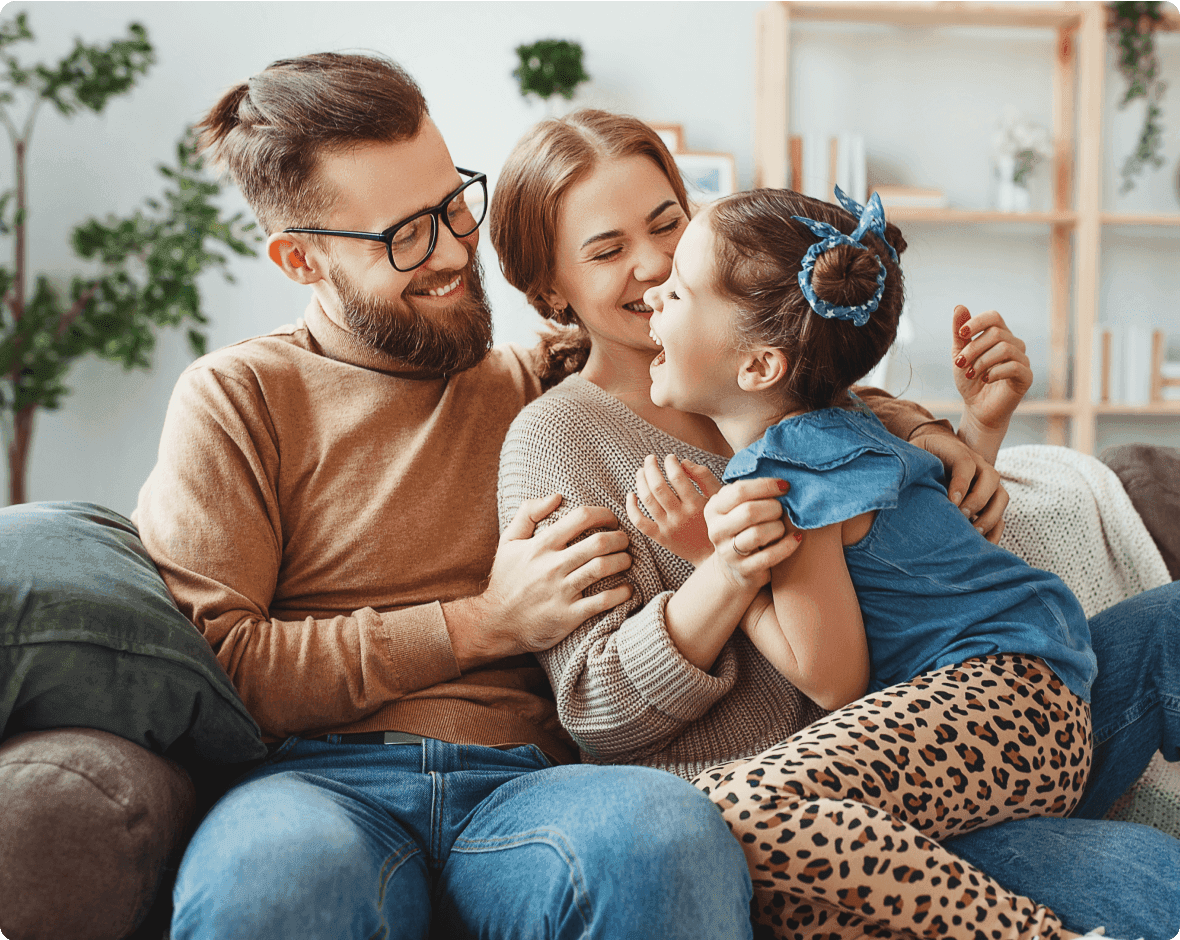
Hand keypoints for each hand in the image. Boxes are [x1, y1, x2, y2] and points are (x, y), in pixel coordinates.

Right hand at [450, 494, 633, 663]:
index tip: (611, 519)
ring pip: (604, 568)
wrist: (495, 623)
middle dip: (620, 538)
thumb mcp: (508, 542)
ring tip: (627, 559)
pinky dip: (622, 593)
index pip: (581, 518)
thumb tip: (556, 496)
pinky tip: (627, 589)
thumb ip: (528, 513)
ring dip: (623, 561)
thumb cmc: (506, 580)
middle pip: (599, 542)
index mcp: (541, 545)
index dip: (604, 514)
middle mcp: (553, 566)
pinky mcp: (569, 615)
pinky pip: (603, 601)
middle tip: (624, 540)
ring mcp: (562, 591)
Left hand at [626, 454, 722, 565]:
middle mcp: (681, 517)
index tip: (670, 457)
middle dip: (651, 467)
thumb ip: (704, 476)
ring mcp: (668, 528)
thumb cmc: (715, 520)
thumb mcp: (718, 497)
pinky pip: (639, 522)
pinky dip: (631, 507)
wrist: (712, 555)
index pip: (678, 477)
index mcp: (697, 505)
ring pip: (647, 501)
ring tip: (641, 471)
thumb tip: (683, 462)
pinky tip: (631, 494)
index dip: (670, 463)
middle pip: (658, 487)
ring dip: (640, 481)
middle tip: (650, 458)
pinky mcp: (660, 538)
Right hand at [703, 478, 802, 589]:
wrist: (733, 568)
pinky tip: (796, 537)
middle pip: (749, 511)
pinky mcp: (744, 569)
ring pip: (758, 534)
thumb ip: (749, 491)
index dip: (766, 486)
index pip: (740, 491)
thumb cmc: (742, 528)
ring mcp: (728, 552)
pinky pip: (770, 556)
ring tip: (782, 526)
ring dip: (778, 527)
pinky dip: (787, 545)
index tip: (785, 486)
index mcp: (714, 509)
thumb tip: (780, 479)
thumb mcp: (737, 507)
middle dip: (774, 507)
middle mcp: (716, 530)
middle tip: (782, 509)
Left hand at [910, 430, 1008, 543]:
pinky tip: (982, 545)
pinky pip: (1000, 515)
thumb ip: (914, 465)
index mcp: (957, 451)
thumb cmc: (920, 457)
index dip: (961, 483)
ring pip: (1001, 497)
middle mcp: (978, 464)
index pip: (965, 463)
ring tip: (973, 532)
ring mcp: (986, 482)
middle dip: (977, 499)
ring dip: (990, 516)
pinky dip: (995, 530)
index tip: (951, 502)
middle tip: (961, 516)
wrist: (932, 453)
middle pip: (991, 477)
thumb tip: (900, 484)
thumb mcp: (915, 455)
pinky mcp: (989, 500)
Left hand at [952, 305, 1031, 462]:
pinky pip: (1015, 366)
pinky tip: (985, 379)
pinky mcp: (1026, 377)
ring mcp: (1023, 360)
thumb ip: (960, 333)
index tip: (961, 335)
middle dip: (973, 348)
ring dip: (982, 361)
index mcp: (999, 335)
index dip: (976, 322)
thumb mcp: (959, 354)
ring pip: (1005, 348)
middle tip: (959, 363)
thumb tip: (959, 306)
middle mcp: (1014, 344)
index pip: (993, 317)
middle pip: (996, 334)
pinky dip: (995, 372)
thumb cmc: (969, 380)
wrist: (977, 409)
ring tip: (970, 374)